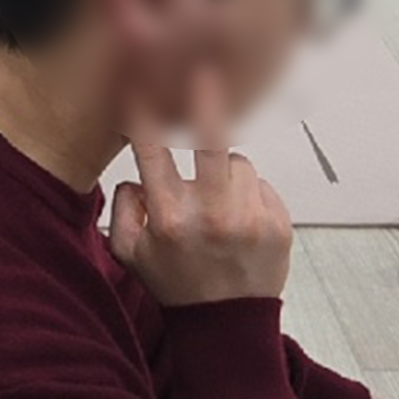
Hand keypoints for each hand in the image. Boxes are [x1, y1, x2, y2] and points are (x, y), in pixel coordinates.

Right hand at [107, 69, 292, 306]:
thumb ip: (120, 209)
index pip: (152, 153)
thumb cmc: (175, 284)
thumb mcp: (129, 254)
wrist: (227, 325)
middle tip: (206, 72)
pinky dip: (250, 195)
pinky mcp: (278, 225)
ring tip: (219, 207)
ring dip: (225, 173)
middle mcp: (210, 217)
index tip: (139, 87)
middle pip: (212, 142)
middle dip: (207, 102)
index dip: (143, 115)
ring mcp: (249, 220)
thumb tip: (134, 176)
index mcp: (168, 219)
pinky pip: (262, 186)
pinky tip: (241, 222)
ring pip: (238, 163)